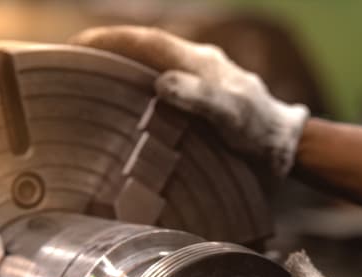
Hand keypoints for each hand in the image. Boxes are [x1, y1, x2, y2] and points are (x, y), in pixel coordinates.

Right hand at [70, 26, 308, 176]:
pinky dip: (139, 93)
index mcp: (199, 61)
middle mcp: (196, 66)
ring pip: (152, 67)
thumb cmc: (262, 133)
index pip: (144, 41)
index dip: (108, 41)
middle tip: (72, 66)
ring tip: (88, 87)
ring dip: (121, 72)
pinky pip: (163, 88)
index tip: (75, 47)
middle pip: (143, 50)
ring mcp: (200, 83)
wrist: (289, 149)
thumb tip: (162, 83)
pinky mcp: (203, 102)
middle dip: (107, 52)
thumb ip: (200, 98)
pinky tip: (127, 112)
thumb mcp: (232, 116)